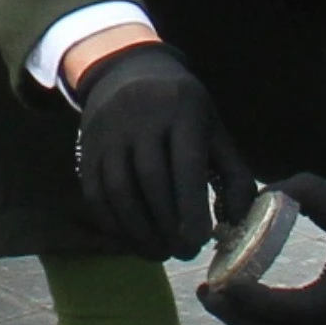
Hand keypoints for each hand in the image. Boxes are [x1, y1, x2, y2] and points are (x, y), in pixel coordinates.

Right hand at [70, 40, 244, 259]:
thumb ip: (234, 175)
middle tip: (183, 253)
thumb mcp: (214, 131)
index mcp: (182, 111)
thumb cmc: (182, 111)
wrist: (128, 71)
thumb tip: (238, 222)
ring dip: (139, 230)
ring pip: (119, 190)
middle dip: (167, 225)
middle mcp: (141, 119)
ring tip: (159, 253)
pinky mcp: (87, 149)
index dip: (191, 206)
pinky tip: (132, 239)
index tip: (199, 241)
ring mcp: (109, 134)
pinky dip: (113, 224)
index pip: (185, 164)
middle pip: (151, 181)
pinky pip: (95, 194)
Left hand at [198, 174, 325, 324]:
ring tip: (219, 296)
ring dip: (248, 324)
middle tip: (207, 290)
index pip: (288, 310)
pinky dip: (265, 324)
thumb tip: (262, 194)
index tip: (220, 277)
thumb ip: (305, 193)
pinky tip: (246, 300)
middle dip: (237, 318)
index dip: (249, 298)